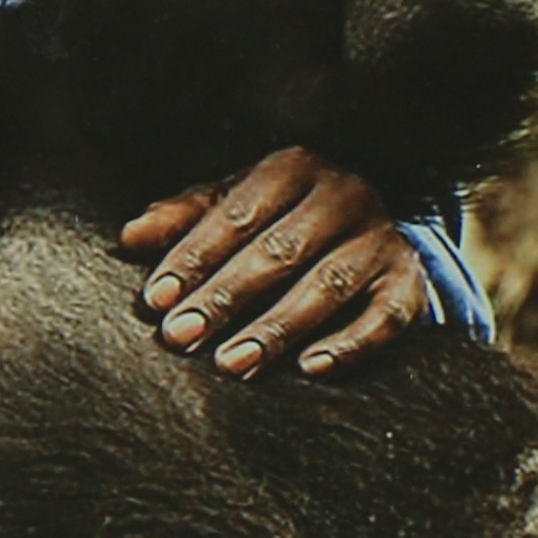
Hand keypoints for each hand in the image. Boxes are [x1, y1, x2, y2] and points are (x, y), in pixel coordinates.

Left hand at [120, 146, 434, 378]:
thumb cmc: (284, 219)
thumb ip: (183, 219)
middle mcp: (344, 195)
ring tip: (232, 363)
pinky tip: (310, 368)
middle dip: (224, 298)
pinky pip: (383, 318)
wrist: (376, 231)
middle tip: (182, 338)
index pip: (236, 215)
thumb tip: (128, 238)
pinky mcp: (409, 283)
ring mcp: (381, 239)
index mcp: (293, 169)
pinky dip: (349, 344)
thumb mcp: (234, 205)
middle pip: (278, 252)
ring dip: (276, 328)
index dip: (193, 258)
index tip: (157, 301)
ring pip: (326, 286)